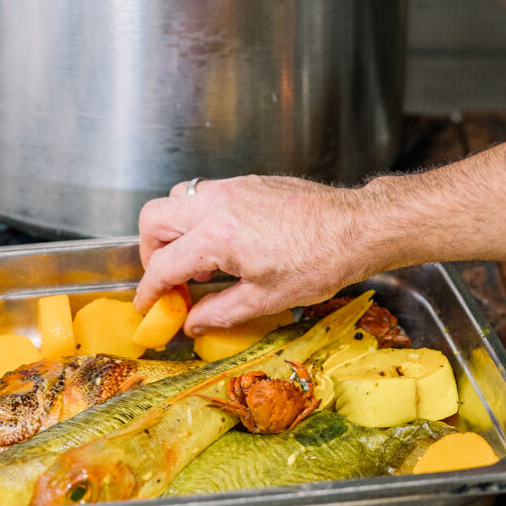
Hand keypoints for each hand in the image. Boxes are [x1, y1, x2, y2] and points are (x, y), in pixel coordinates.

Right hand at [134, 174, 374, 334]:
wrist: (356, 227)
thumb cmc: (320, 262)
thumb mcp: (267, 298)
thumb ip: (220, 311)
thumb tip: (192, 323)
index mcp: (217, 237)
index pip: (164, 264)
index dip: (151, 288)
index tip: (148, 303)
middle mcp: (215, 205)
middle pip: (153, 219)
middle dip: (150, 250)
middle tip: (168, 276)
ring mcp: (229, 188)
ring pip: (175, 199)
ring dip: (174, 229)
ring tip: (198, 258)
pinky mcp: (245, 182)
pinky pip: (203, 194)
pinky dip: (198, 217)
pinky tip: (224, 241)